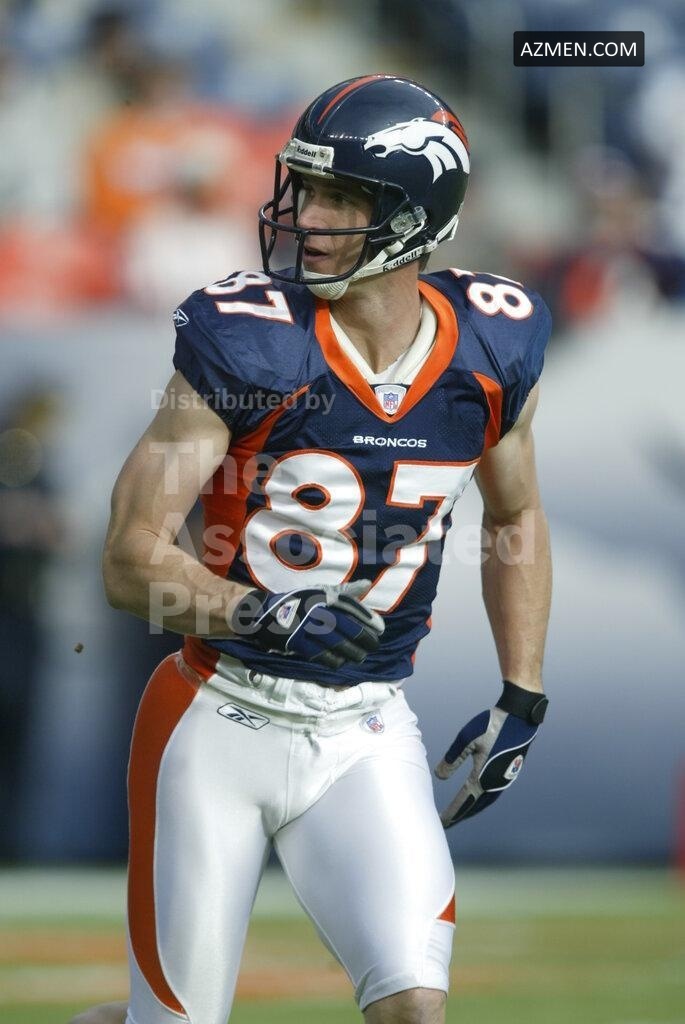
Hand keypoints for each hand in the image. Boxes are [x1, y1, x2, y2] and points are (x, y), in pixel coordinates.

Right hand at [230, 580, 383, 669]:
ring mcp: (305, 625)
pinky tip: (339, 663)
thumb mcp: (321, 591)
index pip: (351, 606)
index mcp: (324, 596)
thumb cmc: (298, 601)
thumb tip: (367, 585)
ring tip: (360, 658)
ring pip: (334, 641)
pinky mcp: (296, 640)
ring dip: (350, 651)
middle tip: (373, 646)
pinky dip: (331, 659)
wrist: (264, 611)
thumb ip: (345, 591)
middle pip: (346, 625)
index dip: (367, 618)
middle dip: (363, 638)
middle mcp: (316, 609)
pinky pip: (318, 653)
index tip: (380, 629)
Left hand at [434, 681, 547, 827]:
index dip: (452, 813)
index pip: (464, 801)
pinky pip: (493, 794)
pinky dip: (482, 801)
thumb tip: (439, 777)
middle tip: (447, 823)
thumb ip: (453, 759)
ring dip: (472, 809)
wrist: (519, 718)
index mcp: (483, 776)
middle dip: (460, 815)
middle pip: (475, 806)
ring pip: (485, 802)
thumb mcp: (466, 739)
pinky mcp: (509, 773)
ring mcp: (504, 779)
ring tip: (460, 814)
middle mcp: (495, 783)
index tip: (441, 823)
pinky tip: (478, 797)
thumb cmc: (491, 725)